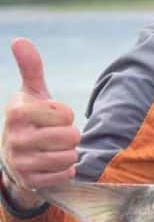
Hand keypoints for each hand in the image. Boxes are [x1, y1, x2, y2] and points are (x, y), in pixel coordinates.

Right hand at [1, 38, 80, 207]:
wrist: (16, 158)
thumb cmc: (31, 119)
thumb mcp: (31, 93)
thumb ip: (30, 67)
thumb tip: (20, 40)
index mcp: (17, 112)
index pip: (65, 113)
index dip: (65, 115)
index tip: (52, 117)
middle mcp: (15, 137)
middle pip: (70, 136)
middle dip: (70, 136)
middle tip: (56, 136)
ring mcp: (21, 161)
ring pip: (69, 156)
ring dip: (69, 153)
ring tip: (54, 150)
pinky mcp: (30, 181)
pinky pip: (66, 174)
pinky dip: (65, 170)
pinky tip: (52, 165)